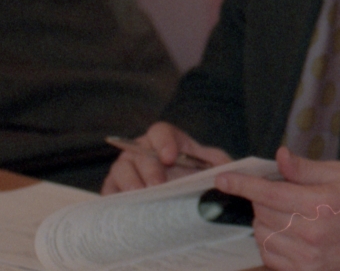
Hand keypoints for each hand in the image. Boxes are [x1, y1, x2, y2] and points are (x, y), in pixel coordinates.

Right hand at [101, 121, 231, 193]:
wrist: (180, 203)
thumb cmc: (196, 178)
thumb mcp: (214, 168)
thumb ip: (222, 164)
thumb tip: (230, 168)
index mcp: (166, 141)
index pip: (160, 132)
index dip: (163, 141)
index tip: (170, 156)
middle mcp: (142, 152)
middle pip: (137, 152)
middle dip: (149, 168)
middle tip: (159, 186)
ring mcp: (126, 170)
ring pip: (120, 170)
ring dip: (130, 182)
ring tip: (141, 196)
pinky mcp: (115, 190)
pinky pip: (109, 192)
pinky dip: (115, 199)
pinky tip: (126, 208)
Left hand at [216, 147, 339, 270]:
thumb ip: (306, 168)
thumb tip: (279, 157)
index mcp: (321, 204)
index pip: (269, 193)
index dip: (243, 184)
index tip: (224, 178)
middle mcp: (311, 234)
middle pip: (262, 212)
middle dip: (262, 198)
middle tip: (280, 192)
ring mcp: (305, 258)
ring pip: (261, 234)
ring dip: (265, 219)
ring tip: (286, 212)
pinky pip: (268, 254)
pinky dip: (269, 240)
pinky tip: (286, 231)